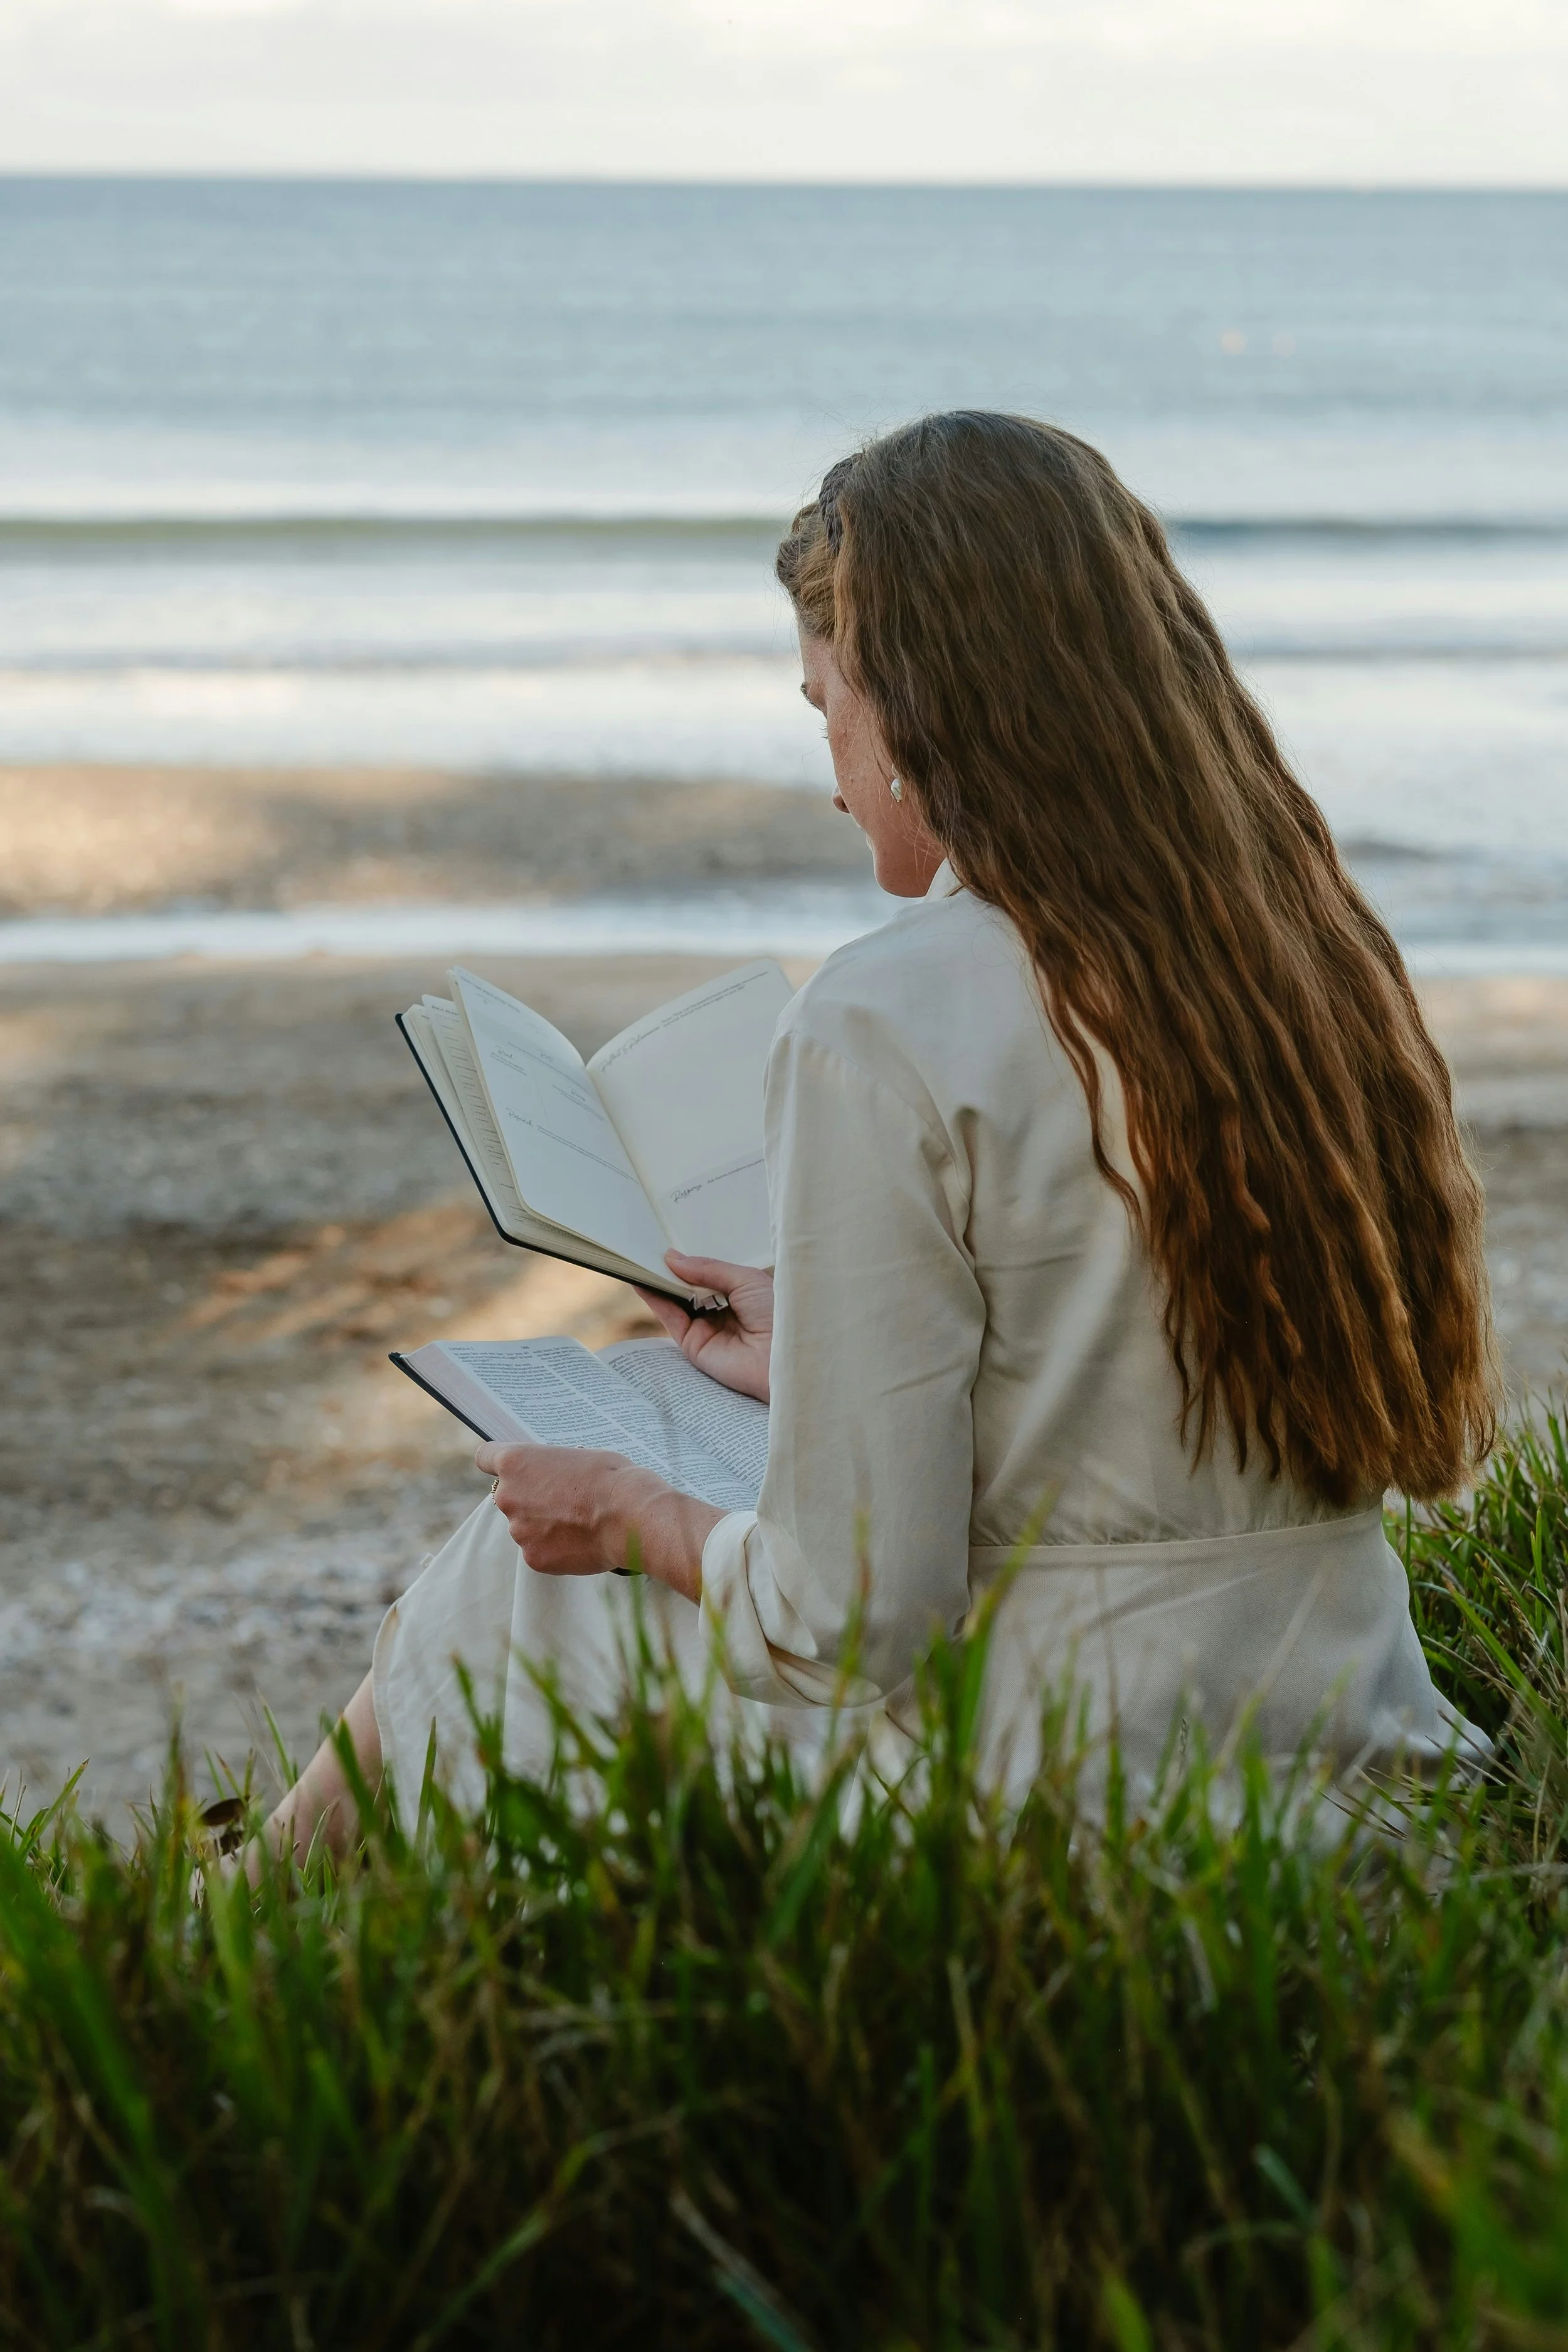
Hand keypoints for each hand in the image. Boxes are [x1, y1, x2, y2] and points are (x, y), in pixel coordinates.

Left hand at [475, 1441, 642, 1575]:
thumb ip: (553, 1468)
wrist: (630, 1517)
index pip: (485, 1457)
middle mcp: (508, 1496)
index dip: (499, 1462)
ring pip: (525, 1526)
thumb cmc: (611, 1478)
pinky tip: (582, 1541)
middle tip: (563, 1499)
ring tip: (580, 1522)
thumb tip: (554, 1477)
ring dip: (544, 1524)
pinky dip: (556, 1548)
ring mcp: (519, 1530)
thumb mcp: (580, 1456)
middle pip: (509, 1495)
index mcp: (515, 1463)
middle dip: (530, 1497)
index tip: (514, 1468)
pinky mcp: (534, 1558)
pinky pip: (540, 1550)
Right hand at [635, 1252, 773, 1402]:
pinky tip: (642, 1282)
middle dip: (669, 1271)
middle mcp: (721, 1312)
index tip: (667, 1247)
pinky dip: (655, 1301)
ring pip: (675, 1302)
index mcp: (739, 1295)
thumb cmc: (776, 1315)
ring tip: (637, 1261)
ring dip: (657, 1283)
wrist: (783, 1357)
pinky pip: (671, 1319)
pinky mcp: (694, 1346)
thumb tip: (672, 1258)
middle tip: (646, 1249)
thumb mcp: (744, 1280)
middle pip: (688, 1288)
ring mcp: (706, 1329)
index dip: (689, 1263)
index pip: (707, 1276)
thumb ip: (707, 1269)